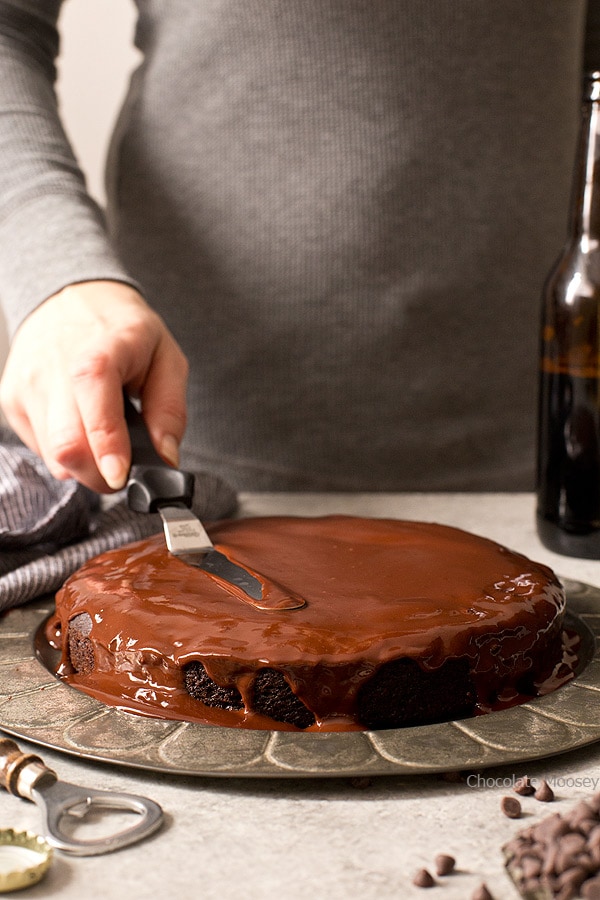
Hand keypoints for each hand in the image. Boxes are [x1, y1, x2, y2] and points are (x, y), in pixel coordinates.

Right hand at [0, 281, 188, 491]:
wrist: (73, 297)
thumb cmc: (125, 330)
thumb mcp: (167, 357)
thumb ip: (171, 409)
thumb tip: (166, 456)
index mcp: (99, 352)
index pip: (94, 408)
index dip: (108, 449)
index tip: (122, 475)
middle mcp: (54, 369)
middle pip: (68, 447)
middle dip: (100, 475)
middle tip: (122, 470)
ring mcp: (27, 386)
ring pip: (52, 456)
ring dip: (83, 466)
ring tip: (104, 443)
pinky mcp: (12, 399)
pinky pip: (39, 448)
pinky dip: (65, 452)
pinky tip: (80, 427)